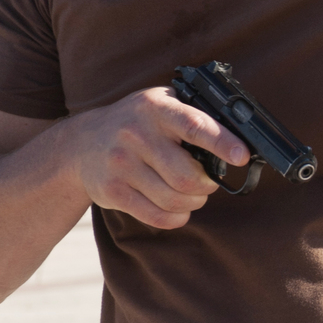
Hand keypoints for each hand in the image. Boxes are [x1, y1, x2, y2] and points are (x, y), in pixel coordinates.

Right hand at [65, 88, 249, 229]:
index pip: (194, 126)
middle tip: (208, 182)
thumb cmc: (136, 122)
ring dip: (194, 202)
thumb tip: (241, 138)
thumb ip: (193, 115)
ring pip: (174, 199)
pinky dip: (176, 217)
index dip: (222, 142)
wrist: (81, 143)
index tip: (241, 156)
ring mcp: (121, 164)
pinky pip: (156, 217)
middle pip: (187, 176)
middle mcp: (136, 134)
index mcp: (155, 108)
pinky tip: (177, 208)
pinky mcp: (112, 191)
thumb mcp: (161, 105)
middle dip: (208, 185)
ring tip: (193, 194)